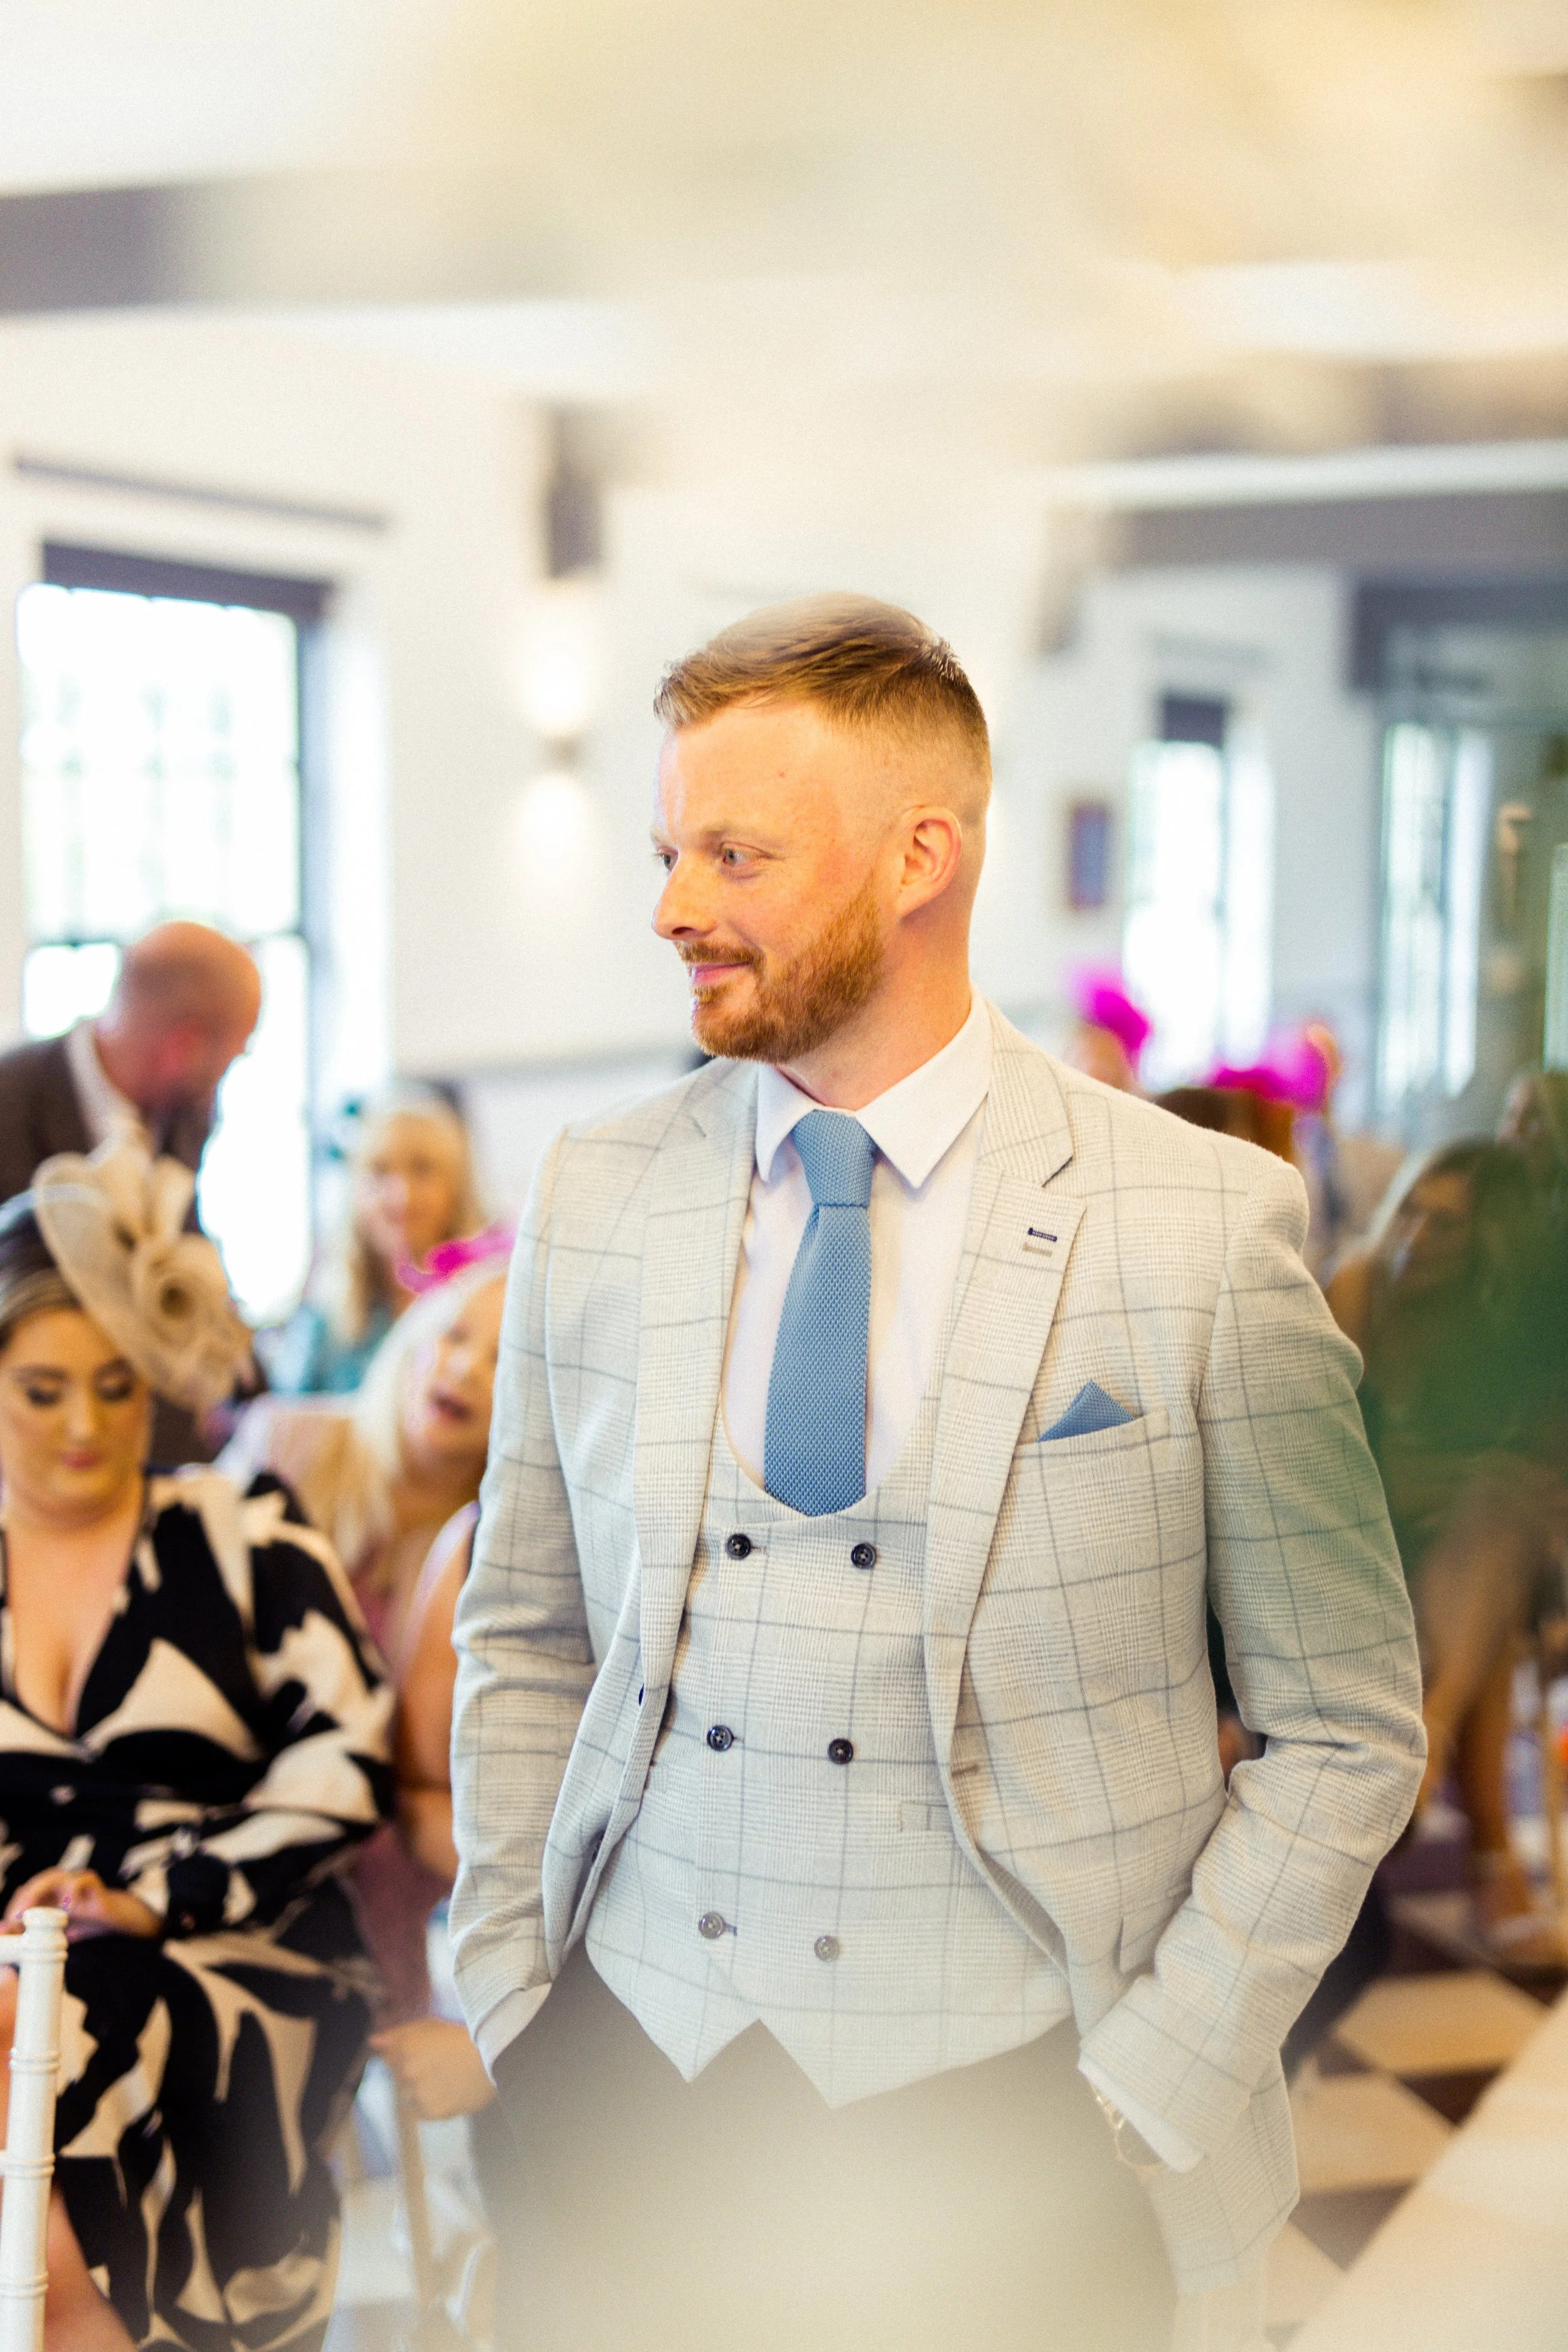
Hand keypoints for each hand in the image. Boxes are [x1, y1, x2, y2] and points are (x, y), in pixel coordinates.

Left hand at [2, 1869, 159, 1940]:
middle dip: (21, 1902)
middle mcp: (59, 1885)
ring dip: (39, 1892)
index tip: (6, 1929)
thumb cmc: (84, 1924)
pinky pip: (83, 1879)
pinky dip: (73, 1889)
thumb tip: (13, 1940)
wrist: (115, 1919)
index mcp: (48, 1895)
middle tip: (14, 1921)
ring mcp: (75, 1881)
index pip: (24, 1896)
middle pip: (34, 1885)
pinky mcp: (94, 1883)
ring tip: (31, 1912)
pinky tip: (68, 1906)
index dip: (13, 1910)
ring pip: (53, 1877)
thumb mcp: (56, 1934)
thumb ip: (36, 1937)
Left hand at [370, 2017, 495, 2120]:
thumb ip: (399, 2034)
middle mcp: (407, 2071)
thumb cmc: (464, 2037)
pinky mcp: (431, 2112)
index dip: (406, 2054)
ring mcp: (418, 2093)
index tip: (424, 2053)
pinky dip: (433, 2103)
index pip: (389, 2056)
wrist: (494, 2059)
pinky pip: (423, 2110)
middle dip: (415, 2071)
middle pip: (400, 2076)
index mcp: (406, 2046)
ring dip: (423, 2088)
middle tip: (441, 2064)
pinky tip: (450, 2091)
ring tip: (448, 2078)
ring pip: (411, 2094)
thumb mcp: (431, 2026)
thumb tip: (372, 2042)